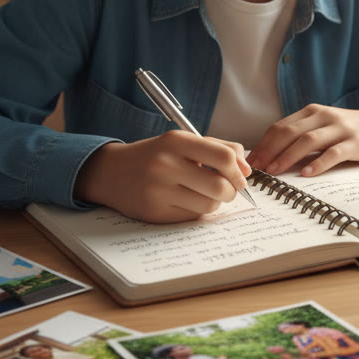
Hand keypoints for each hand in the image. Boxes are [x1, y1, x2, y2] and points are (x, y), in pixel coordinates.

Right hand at [74, 132, 250, 222]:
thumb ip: (217, 148)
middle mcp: (166, 165)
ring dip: (215, 202)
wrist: (111, 172)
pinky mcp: (155, 213)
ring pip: (209, 205)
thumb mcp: (182, 142)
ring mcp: (159, 190)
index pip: (223, 157)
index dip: (239, 170)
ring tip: (204, 194)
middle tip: (226, 189)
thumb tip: (246, 169)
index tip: (240, 176)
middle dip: (231, 191)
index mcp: (175, 142)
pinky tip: (186, 201)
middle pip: (221, 186)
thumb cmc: (155, 155)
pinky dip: (197, 210)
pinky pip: (192, 216)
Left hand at [246, 105, 358, 176]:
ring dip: (287, 156)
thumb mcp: (327, 128)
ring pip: (308, 141)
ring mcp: (341, 128)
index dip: (263, 144)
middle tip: (256, 169)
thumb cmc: (354, 132)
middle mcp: (324, 116)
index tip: (251, 161)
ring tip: (275, 172)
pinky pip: (334, 153)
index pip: (281, 126)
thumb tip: (273, 157)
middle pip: (289, 132)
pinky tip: (307, 174)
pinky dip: (318, 163)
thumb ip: (305, 137)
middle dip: (269, 151)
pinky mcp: (356, 142)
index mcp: (313, 112)